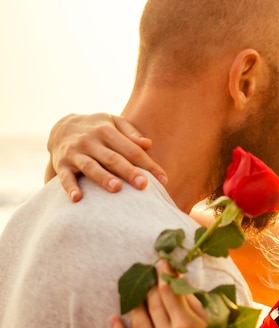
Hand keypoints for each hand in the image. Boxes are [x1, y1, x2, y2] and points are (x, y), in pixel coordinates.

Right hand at [46, 113, 167, 201]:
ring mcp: (75, 152)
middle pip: (113, 158)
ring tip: (116, 188)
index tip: (163, 179)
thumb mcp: (113, 122)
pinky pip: (65, 177)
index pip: (132, 149)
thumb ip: (131, 132)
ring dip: (103, 178)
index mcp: (107, 130)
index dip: (148, 164)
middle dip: (128, 171)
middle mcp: (90, 141)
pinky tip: (77, 198)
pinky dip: (69, 187)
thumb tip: (148, 144)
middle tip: (143, 185)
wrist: (61, 126)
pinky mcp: (61, 164)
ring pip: (90, 167)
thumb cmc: (98, 128)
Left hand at [109, 261, 266, 327]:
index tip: (161, 262)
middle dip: (152, 286)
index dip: (164, 274)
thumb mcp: (216, 323)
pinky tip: (114, 319)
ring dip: (136, 304)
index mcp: (189, 326)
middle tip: (150, 274)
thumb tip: (178, 282)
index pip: (169, 292)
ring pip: (140, 324)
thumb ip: (194, 302)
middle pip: (154, 305)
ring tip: (136, 291)